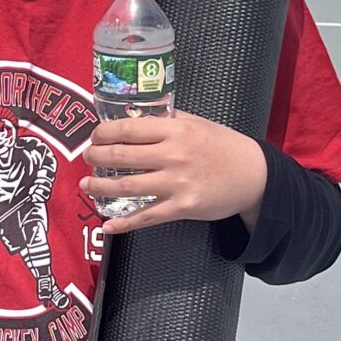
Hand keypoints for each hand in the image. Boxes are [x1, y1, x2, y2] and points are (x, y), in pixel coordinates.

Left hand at [80, 112, 267, 237]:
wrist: (254, 175)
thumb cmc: (223, 146)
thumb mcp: (197, 123)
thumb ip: (167, 119)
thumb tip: (133, 115)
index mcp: (176, 130)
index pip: (128, 129)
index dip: (103, 133)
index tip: (95, 136)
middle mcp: (173, 155)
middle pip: (121, 156)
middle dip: (96, 158)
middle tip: (87, 159)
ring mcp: (177, 183)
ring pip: (127, 187)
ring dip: (100, 188)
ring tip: (86, 186)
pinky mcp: (182, 207)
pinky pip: (146, 217)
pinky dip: (123, 223)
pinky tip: (108, 225)